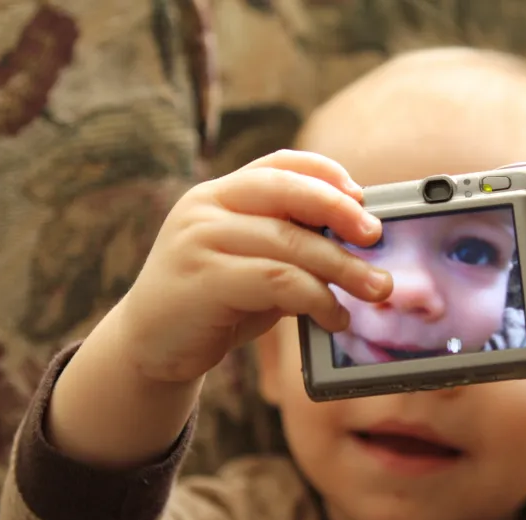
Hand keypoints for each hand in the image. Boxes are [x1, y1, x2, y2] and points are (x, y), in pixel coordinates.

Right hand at [117, 150, 392, 382]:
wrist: (150, 348)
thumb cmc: (214, 303)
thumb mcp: (254, 265)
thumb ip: (291, 248)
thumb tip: (357, 247)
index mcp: (220, 194)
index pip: (278, 164)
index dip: (324, 172)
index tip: (360, 195)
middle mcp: (206, 207)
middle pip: (287, 193)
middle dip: (340, 212)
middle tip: (375, 236)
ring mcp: (200, 240)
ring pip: (289, 242)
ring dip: (341, 267)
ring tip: (374, 289)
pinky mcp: (203, 280)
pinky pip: (278, 281)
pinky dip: (317, 299)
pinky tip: (334, 317)